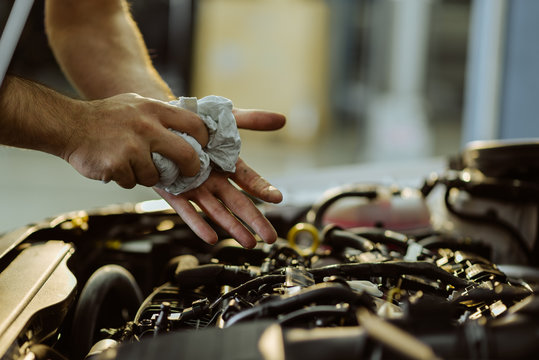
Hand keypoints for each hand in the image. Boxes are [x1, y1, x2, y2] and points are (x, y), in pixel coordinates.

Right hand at [64, 93, 208, 188]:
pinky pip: (133, 182)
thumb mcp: (138, 104)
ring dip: (146, 176)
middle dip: (192, 169)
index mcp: (154, 109)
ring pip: (156, 176)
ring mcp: (132, 146)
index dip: (205, 139)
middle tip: (189, 173)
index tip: (204, 148)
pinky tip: (115, 166)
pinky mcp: (117, 165)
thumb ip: (162, 115)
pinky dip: (126, 179)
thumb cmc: (108, 117)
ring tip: (132, 164)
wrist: (68, 125)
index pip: (194, 124)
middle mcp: (146, 126)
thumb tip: (192, 129)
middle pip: (187, 155)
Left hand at [154, 109, 285, 247]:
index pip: (250, 179)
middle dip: (255, 220)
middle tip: (270, 237)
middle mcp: (215, 180)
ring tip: (249, 242)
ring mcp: (197, 188)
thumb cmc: (196, 121)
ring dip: (233, 227)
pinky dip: (198, 225)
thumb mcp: (226, 118)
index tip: (277, 197)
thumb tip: (282, 119)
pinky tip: (211, 237)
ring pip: (218, 211)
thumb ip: (253, 120)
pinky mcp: (176, 193)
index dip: (263, 188)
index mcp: (228, 164)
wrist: (162, 123)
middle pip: (239, 202)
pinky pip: (188, 211)